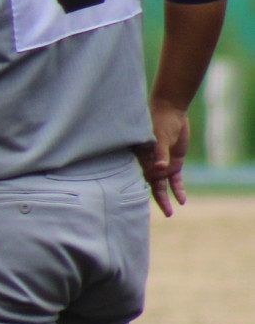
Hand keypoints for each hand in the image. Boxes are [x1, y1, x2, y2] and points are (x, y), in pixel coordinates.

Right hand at [135, 98, 190, 216]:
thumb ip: (160, 153)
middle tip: (165, 214)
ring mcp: (162, 162)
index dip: (142, 189)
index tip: (143, 202)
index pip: (142, 177)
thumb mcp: (160, 136)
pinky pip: (175, 178)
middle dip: (158, 200)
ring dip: (167, 198)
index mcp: (141, 157)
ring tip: (170, 213)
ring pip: (163, 184)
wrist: (171, 110)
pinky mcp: (174, 160)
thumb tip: (162, 169)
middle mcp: (150, 162)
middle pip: (152, 185)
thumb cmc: (159, 121)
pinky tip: (182, 200)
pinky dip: (178, 188)